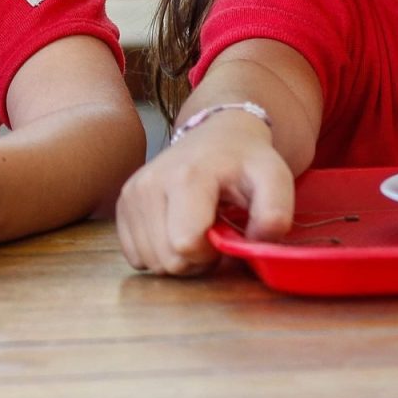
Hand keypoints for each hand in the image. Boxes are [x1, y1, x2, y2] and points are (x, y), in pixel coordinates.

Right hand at [114, 110, 293, 275]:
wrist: (216, 135)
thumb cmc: (246, 161)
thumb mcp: (275, 179)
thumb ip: (276, 213)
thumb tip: (256, 244)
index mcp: (186, 178)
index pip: (185, 245)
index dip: (211, 253)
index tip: (224, 232)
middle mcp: (149, 184)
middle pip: (167, 259)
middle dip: (195, 260)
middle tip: (212, 234)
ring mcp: (131, 194)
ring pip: (150, 261)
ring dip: (177, 258)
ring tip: (196, 231)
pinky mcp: (122, 204)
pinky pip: (135, 255)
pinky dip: (158, 252)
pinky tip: (175, 229)